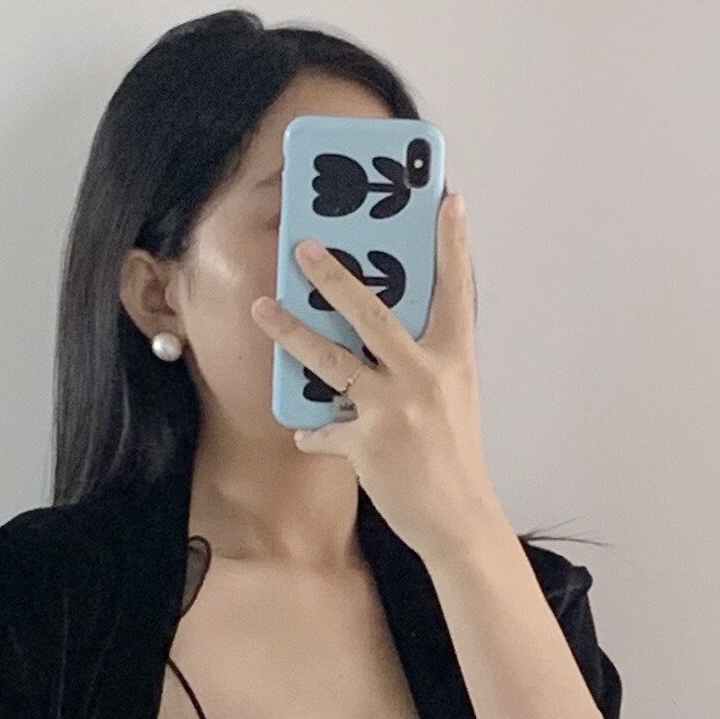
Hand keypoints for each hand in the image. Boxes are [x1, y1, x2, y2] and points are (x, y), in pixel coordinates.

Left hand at [251, 191, 503, 561]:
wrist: (458, 518)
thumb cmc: (455, 454)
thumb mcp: (454, 395)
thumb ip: (425, 359)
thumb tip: (389, 330)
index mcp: (453, 358)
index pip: (455, 290)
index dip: (452, 244)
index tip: (448, 200)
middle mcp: (423, 376)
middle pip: (371, 314)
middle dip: (334, 278)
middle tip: (304, 247)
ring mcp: (392, 409)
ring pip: (330, 361)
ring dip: (291, 332)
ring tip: (261, 306)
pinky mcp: (366, 445)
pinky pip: (324, 430)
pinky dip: (313, 432)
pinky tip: (305, 432)